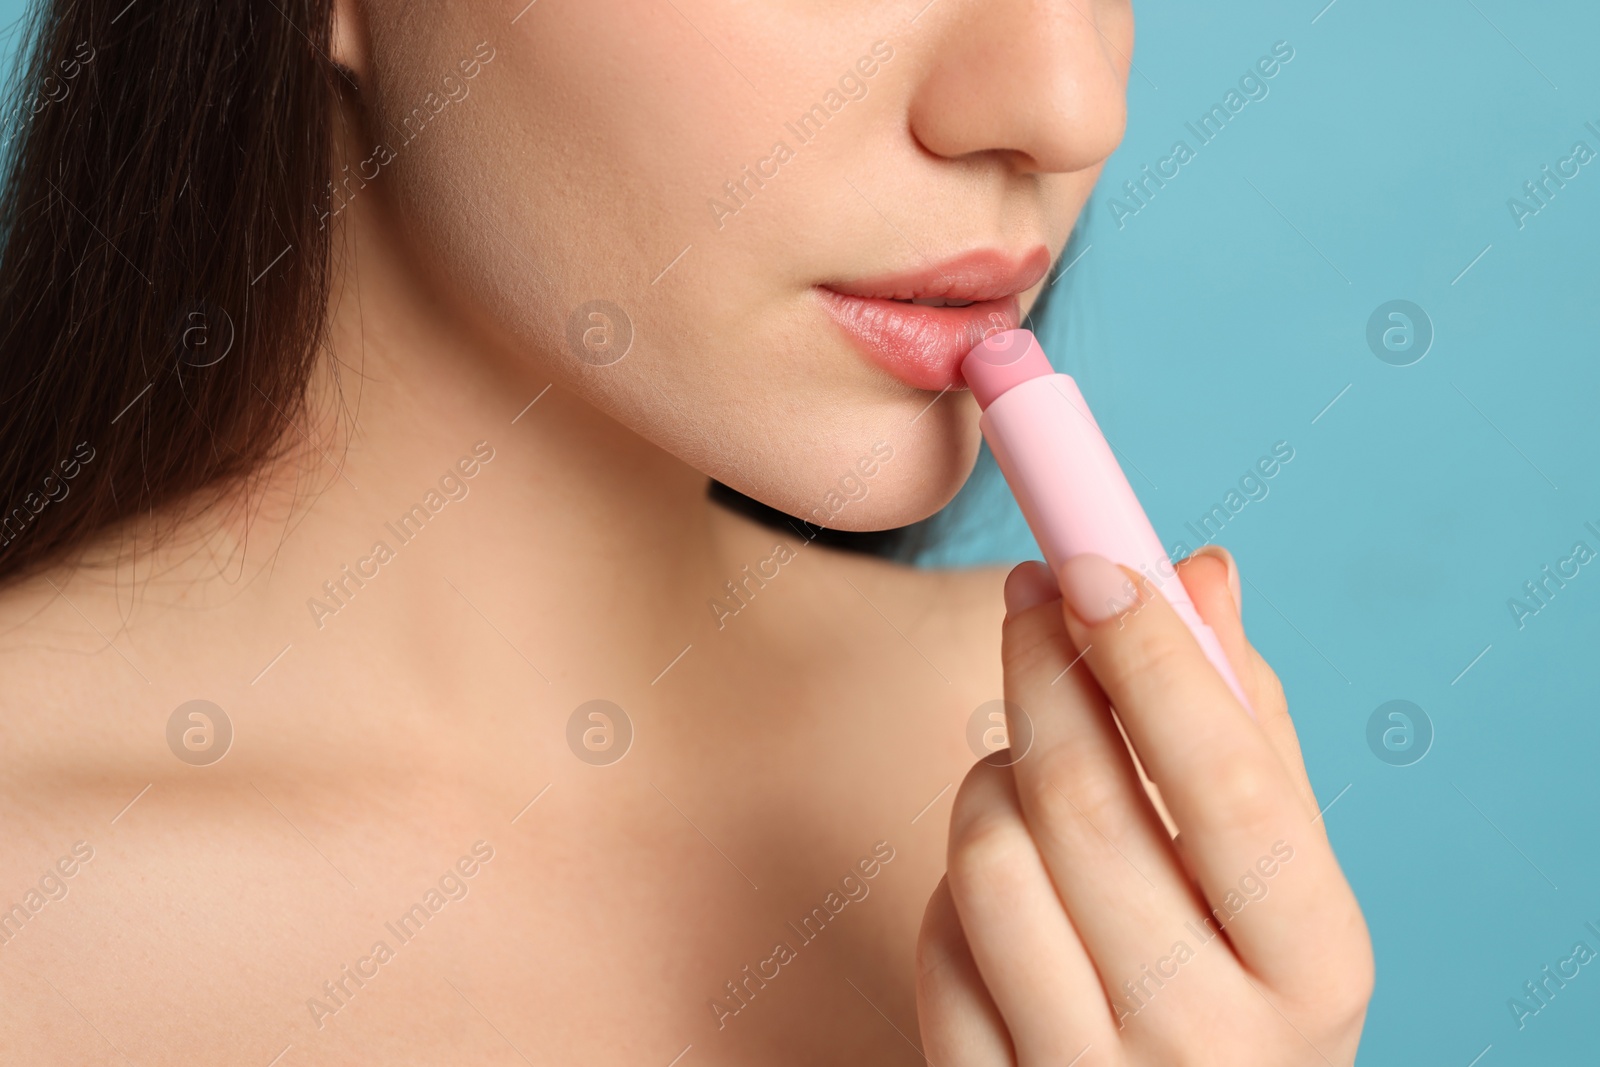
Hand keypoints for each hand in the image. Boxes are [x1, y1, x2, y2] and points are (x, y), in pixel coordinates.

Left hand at [917, 548, 1372, 1064]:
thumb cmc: (1243, 979)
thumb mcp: (1279, 873)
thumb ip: (1245, 724)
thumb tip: (1199, 572)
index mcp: (1312, 970)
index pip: (1228, 785)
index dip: (1153, 660)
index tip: (1096, 564)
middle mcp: (1209, 1042)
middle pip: (1082, 804)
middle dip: (1044, 668)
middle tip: (1032, 597)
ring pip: (990, 857)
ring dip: (994, 776)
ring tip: (1029, 767)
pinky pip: (938, 941)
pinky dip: (959, 881)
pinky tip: (1010, 877)